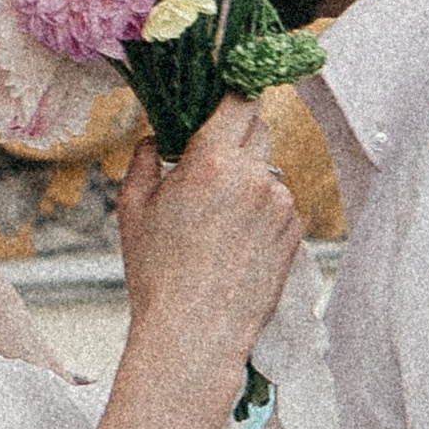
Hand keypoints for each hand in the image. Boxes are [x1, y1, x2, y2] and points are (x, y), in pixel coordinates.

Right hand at [116, 98, 303, 380]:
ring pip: (268, 170)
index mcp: (213, 162)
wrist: (196, 332)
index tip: (222, 99)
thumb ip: (145, 160)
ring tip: (218, 220)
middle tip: (210, 163)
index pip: (238, 102)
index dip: (231, 95)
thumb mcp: (133, 208)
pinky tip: (236, 242)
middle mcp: (255, 177)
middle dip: (236, 136)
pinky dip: (263, 211)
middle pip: (258, 128)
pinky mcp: (295, 232)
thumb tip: (158, 139)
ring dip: (249, 178)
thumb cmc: (156, 273)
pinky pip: (280, 204)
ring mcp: (281, 205)